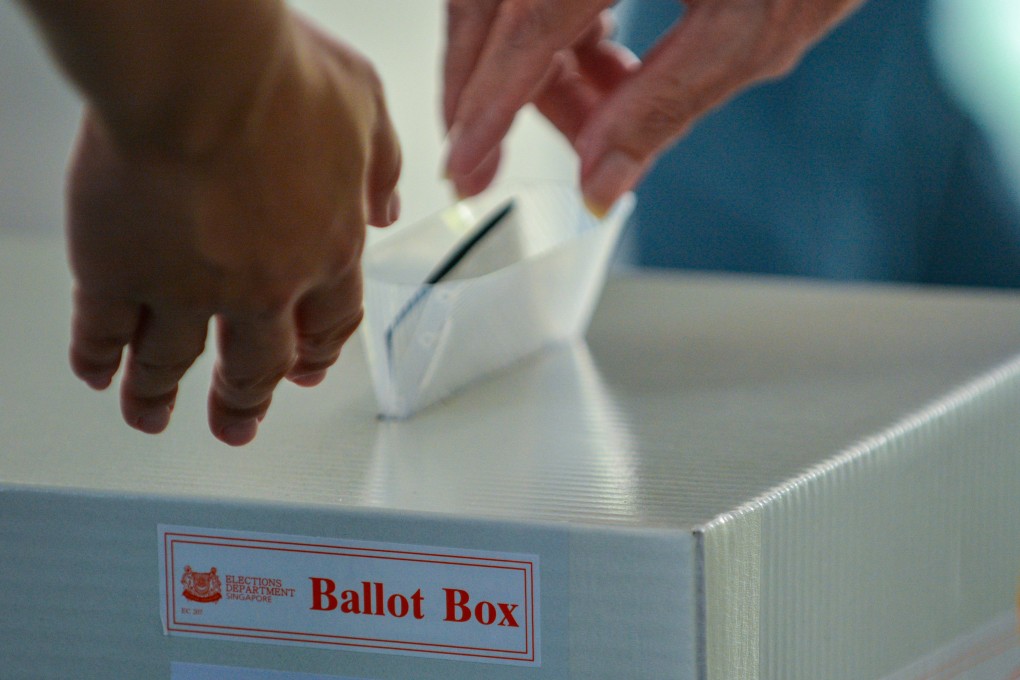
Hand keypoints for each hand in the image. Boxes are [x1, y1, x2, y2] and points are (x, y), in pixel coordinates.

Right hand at [65, 15, 400, 444]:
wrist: (202, 72)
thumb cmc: (280, 77)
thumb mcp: (363, 109)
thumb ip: (379, 166)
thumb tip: (386, 207)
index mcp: (327, 247)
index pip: (329, 322)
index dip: (316, 352)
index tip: (304, 371)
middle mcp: (264, 284)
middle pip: (256, 363)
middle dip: (246, 399)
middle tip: (237, 423)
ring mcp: (189, 287)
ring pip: (174, 361)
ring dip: (161, 395)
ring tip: (153, 416)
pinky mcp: (118, 273)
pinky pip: (106, 332)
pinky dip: (100, 358)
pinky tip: (98, 372)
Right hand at [443, 0, 863, 213]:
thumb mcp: (752, 27)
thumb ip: (664, 106)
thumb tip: (599, 179)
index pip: (526, 27)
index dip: (489, 108)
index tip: (465, 167)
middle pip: (493, 5)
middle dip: (492, 89)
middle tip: (499, 156)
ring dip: (529, 62)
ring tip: (591, 110)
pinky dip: (555, 24)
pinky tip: (601, 60)